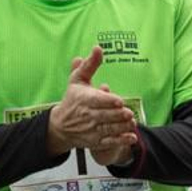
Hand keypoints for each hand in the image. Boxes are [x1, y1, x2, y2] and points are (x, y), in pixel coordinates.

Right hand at [46, 47, 138, 164]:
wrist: (59, 126)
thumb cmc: (72, 100)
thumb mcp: (77, 80)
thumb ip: (89, 65)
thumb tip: (98, 48)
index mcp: (83, 99)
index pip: (98, 101)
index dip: (110, 101)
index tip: (119, 101)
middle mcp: (87, 115)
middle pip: (106, 116)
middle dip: (119, 115)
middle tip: (128, 113)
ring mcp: (91, 129)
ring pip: (110, 129)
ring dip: (123, 126)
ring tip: (131, 122)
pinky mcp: (95, 141)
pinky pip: (110, 142)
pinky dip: (122, 140)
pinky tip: (131, 136)